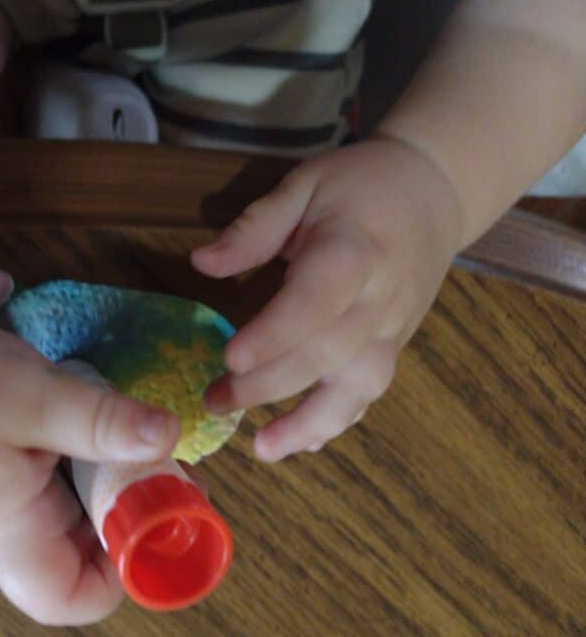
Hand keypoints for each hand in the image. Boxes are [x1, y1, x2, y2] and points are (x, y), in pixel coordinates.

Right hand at [0, 311, 179, 625]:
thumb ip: (104, 422)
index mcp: (8, 533)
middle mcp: (3, 533)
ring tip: (138, 443)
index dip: (122, 573)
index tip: (157, 519)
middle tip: (166, 470)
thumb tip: (170, 436)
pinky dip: (84, 466)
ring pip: (72, 519)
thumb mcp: (37, 397)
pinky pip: (52, 489)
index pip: (71, 598)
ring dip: (110, 488)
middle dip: (130, 519)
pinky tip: (98, 429)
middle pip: (82, 556)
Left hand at [193, 137, 463, 460]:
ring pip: (356, 388)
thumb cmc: (359, 186)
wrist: (434, 193)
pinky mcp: (392, 348)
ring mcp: (390, 330)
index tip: (230, 359)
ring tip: (262, 450)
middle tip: (215, 400)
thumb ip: (255, 227)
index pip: (316, 302)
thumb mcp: (304, 186)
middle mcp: (378, 301)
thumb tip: (203, 263)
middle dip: (269, 386)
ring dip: (308, 423)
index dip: (275, 334)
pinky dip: (337, 422)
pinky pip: (368, 393)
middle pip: (327, 354)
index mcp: (353, 253)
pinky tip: (302, 442)